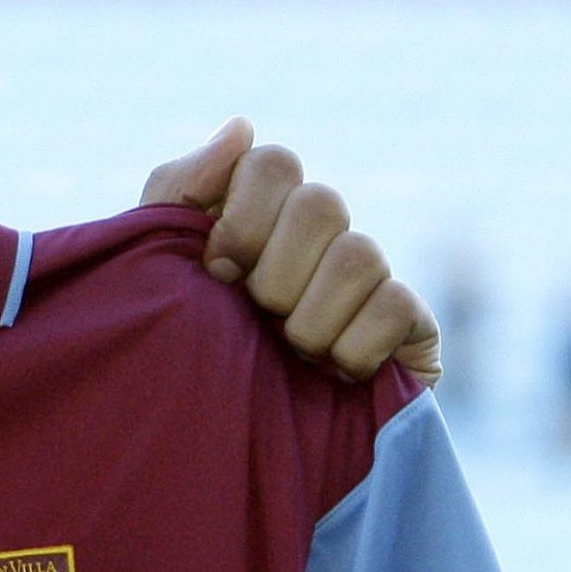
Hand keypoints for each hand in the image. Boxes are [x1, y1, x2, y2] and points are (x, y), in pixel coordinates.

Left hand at [140, 118, 441, 384]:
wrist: (218, 444)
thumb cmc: (184, 345)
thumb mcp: (157, 266)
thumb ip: (179, 189)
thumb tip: (243, 127)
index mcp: (265, 212)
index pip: (274, 164)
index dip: (241, 218)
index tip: (215, 271)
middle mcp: (325, 234)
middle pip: (322, 202)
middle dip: (274, 272)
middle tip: (255, 315)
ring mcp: (373, 278)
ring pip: (362, 254)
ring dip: (309, 316)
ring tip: (289, 350)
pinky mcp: (413, 328)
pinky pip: (396, 307)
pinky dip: (352, 347)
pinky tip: (332, 371)